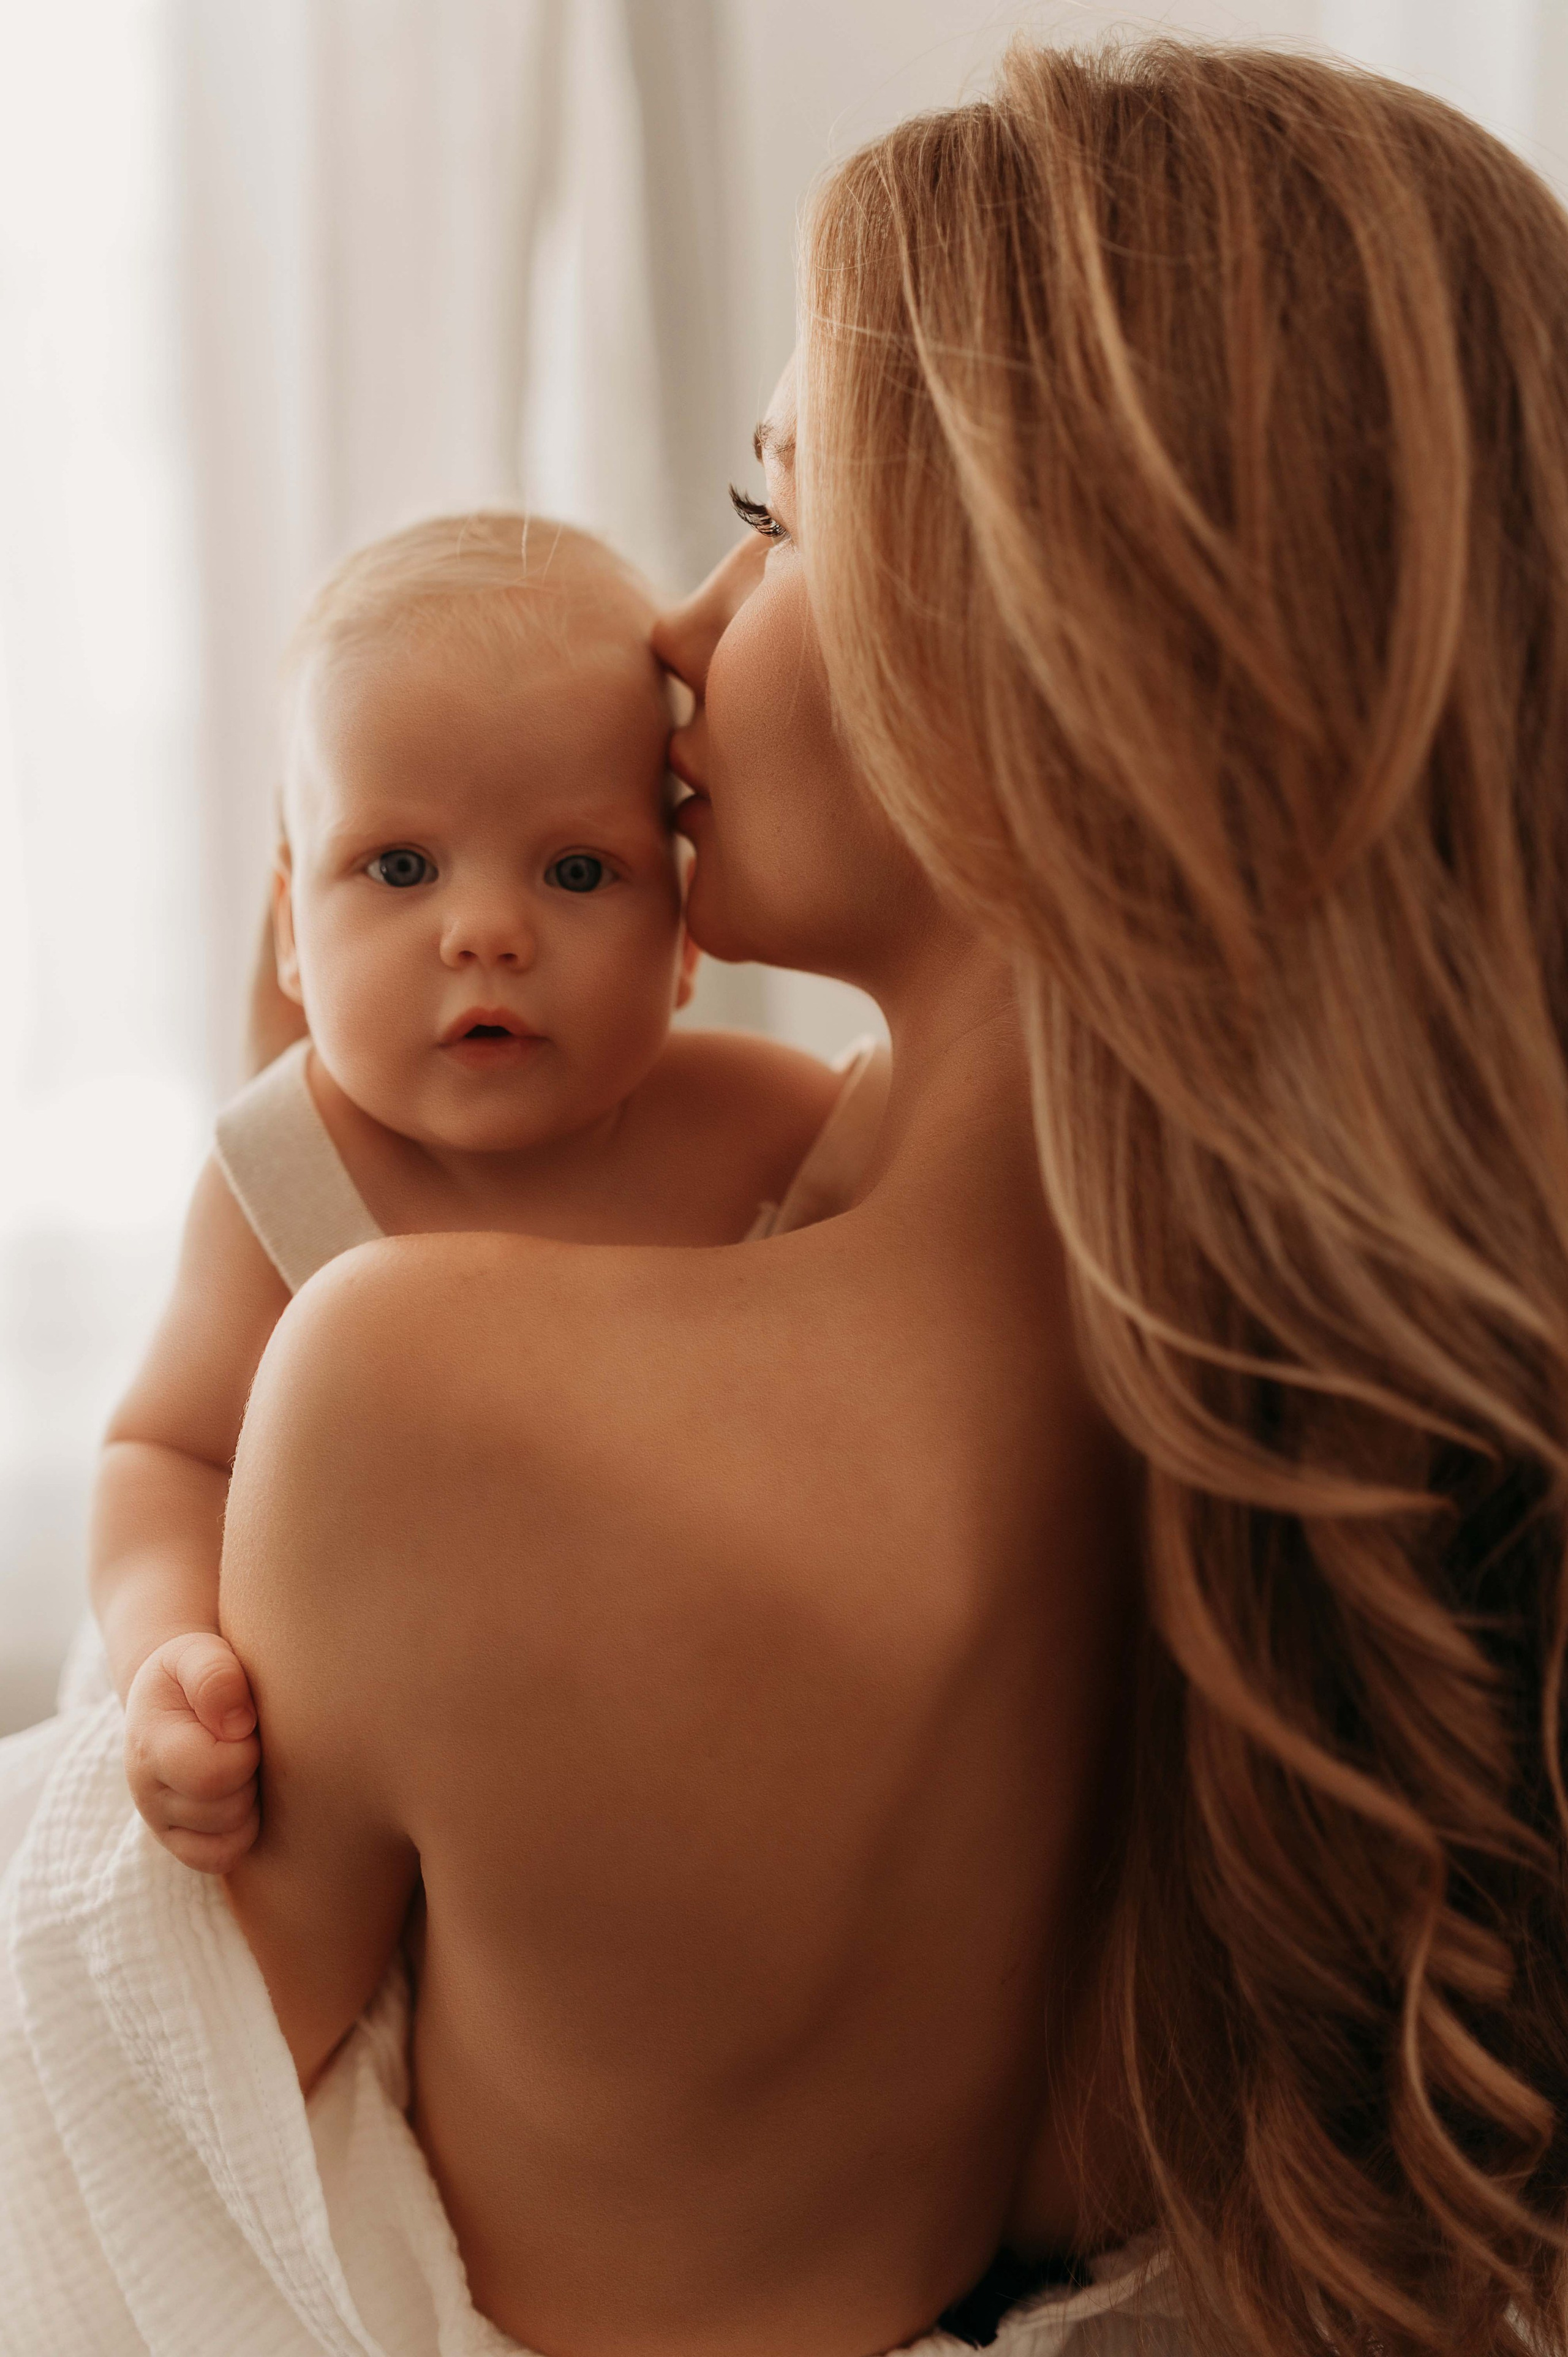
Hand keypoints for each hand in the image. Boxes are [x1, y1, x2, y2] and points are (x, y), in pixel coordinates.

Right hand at [123, 1631, 260, 1872]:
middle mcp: (146, 1792)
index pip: (212, 1775)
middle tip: (242, 1742)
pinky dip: (241, 1831)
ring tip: (237, 1762)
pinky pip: (221, 1857)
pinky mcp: (177, 1841)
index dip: (245, 1751)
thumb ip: (215, 1676)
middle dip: (250, 1773)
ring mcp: (159, 1822)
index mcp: (149, 1746)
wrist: (171, 1694)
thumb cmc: (193, 1672)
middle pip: (227, 1809)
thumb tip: (236, 1725)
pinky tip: (239, 1793)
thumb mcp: (199, 1652)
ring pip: (229, 1837)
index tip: (244, 1724)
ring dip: (248, 1799)